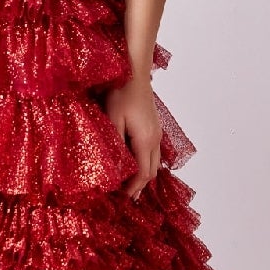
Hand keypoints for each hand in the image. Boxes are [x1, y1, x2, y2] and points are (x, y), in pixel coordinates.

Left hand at [105, 74, 162, 199]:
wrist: (135, 72)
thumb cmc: (121, 93)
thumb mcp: (112, 120)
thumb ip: (115, 144)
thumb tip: (115, 167)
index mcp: (145, 141)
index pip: (143, 174)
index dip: (133, 188)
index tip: (122, 196)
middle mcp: (155, 139)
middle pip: (152, 171)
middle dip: (140, 185)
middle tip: (126, 195)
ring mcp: (157, 132)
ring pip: (155, 162)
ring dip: (144, 175)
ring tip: (131, 184)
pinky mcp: (155, 126)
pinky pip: (154, 152)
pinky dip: (146, 163)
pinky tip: (135, 163)